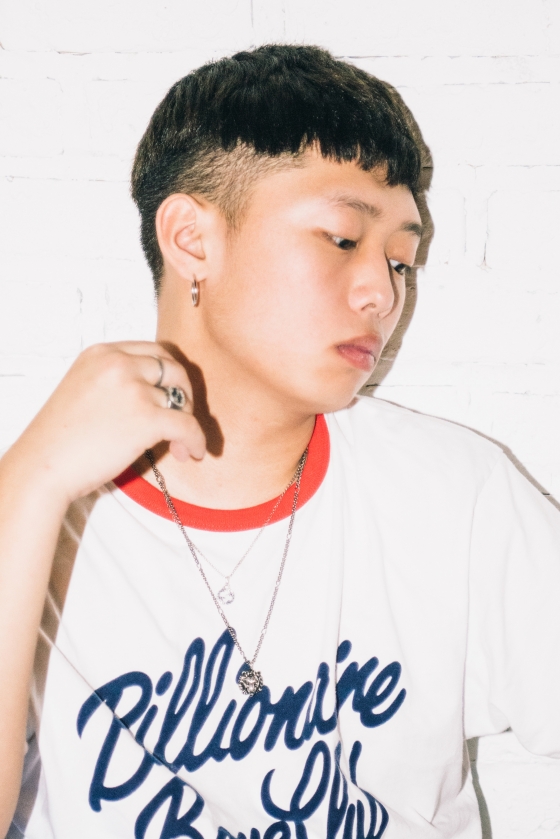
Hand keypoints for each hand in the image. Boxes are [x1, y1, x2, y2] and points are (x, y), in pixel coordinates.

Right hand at [9, 341, 205, 504]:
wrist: (43, 465)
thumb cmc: (60, 439)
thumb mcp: (84, 389)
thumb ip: (115, 382)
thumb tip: (158, 395)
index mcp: (101, 353)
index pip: (153, 351)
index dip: (170, 375)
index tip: (173, 395)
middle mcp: (118, 363)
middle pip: (173, 368)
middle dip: (185, 393)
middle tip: (181, 418)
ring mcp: (133, 388)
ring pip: (182, 399)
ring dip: (187, 423)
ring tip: (179, 445)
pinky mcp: (146, 418)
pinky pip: (187, 425)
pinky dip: (195, 440)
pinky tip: (191, 453)